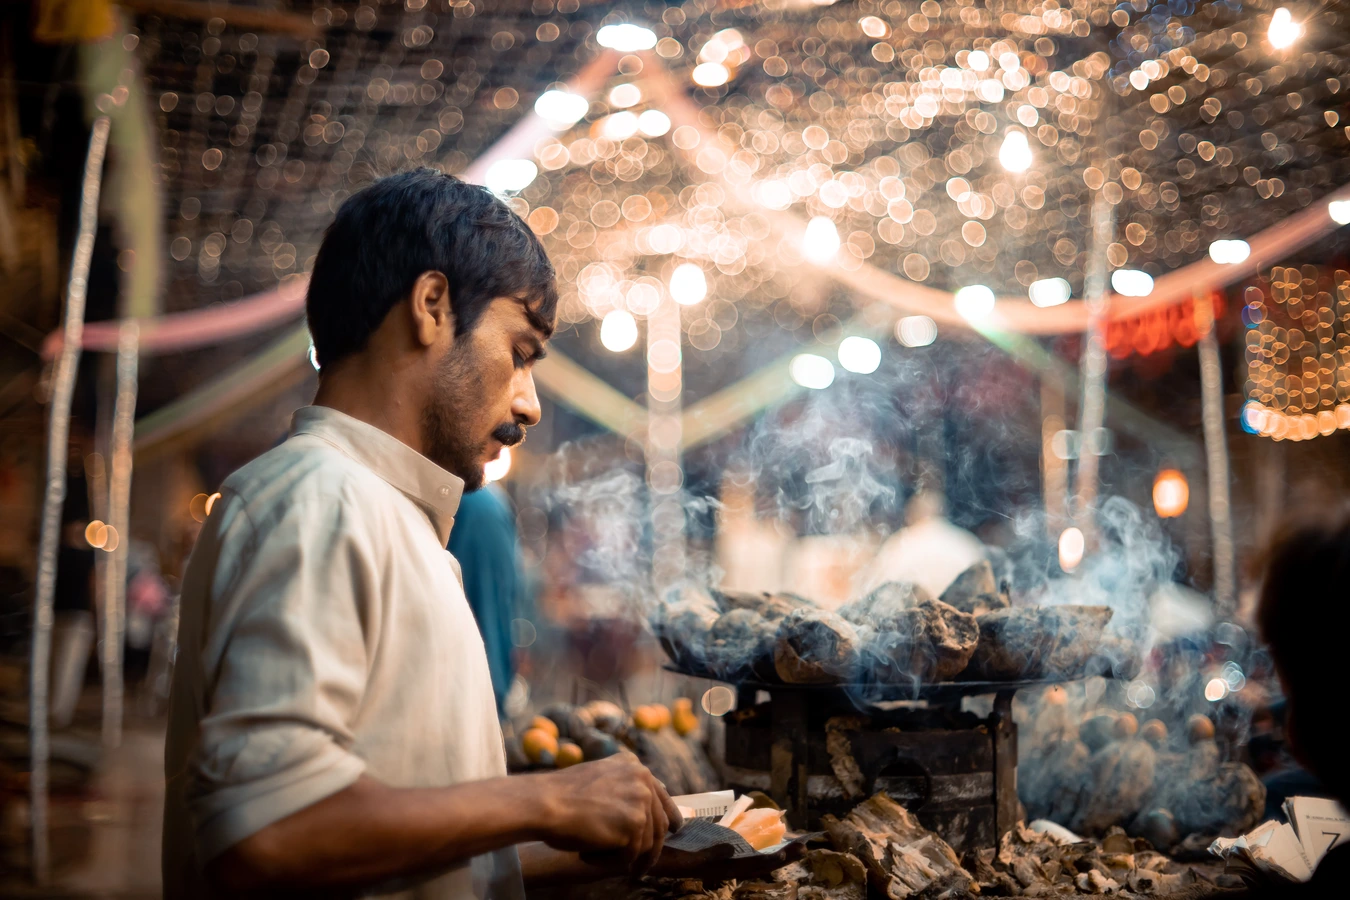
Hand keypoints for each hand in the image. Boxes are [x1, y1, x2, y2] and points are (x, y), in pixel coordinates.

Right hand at [535, 752, 682, 873]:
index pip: (660, 796)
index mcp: (633, 765)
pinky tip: (586, 857)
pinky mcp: (635, 824)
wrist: (544, 803)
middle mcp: (642, 778)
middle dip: (651, 849)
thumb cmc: (561, 795)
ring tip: (593, 858)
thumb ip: (624, 789)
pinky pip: (629, 855)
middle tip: (640, 868)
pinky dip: (607, 862)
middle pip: (659, 823)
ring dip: (623, 857)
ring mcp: (641, 800)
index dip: (667, 817)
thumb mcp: (599, 780)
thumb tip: (648, 809)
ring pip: (645, 843)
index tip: (672, 831)